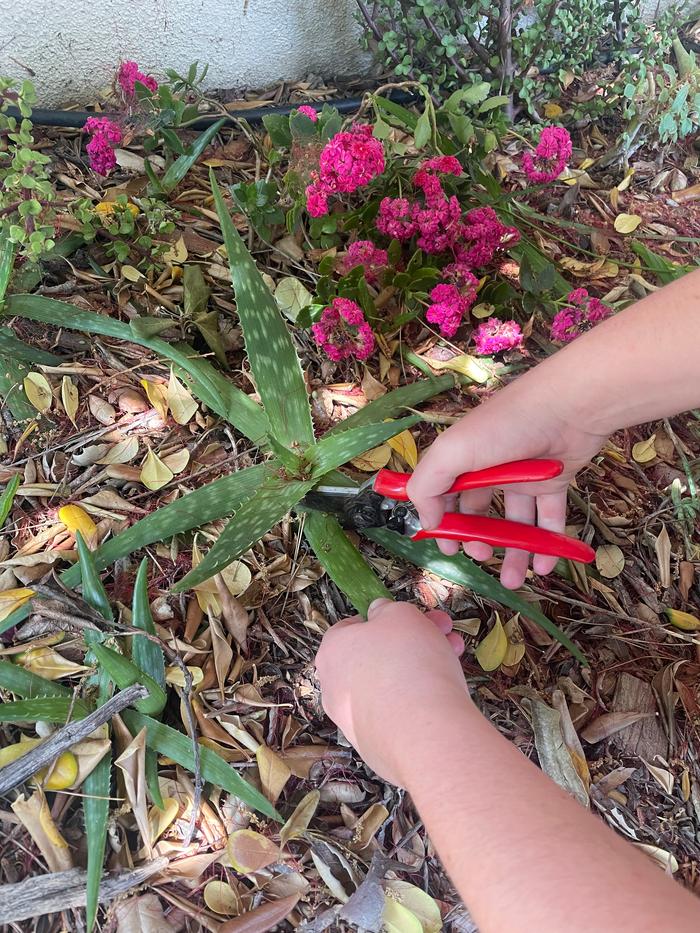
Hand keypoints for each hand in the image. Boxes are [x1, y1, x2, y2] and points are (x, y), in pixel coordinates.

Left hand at [314, 599, 466, 784]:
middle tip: (446, 634)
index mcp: (331, 651)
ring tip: (457, 659)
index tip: (416, 618)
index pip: (352, 627)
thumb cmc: (408, 662)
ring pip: (389, 686)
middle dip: (414, 641)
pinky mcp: (376, 748)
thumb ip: (388, 610)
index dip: (387, 619)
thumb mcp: (401, 614)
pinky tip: (444, 698)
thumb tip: (379, 615)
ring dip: (422, 668)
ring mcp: (353, 722)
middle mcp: (334, 688)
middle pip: (376, 655)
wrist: (424, 734)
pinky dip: (417, 705)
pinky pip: (398, 716)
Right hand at [407, 369, 607, 588]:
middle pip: (479, 513)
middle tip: (482, 557)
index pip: (443, 495)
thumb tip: (427, 520)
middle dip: (478, 541)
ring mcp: (522, 477)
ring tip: (515, 581)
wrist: (569, 408)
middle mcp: (489, 467)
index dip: (443, 522)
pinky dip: (547, 545)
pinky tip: (543, 567)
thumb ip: (428, 486)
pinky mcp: (553, 482)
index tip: (448, 549)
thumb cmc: (506, 426)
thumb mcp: (452, 452)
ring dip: (514, 553)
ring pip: (515, 523)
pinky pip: (548, 520)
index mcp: (461, 458)